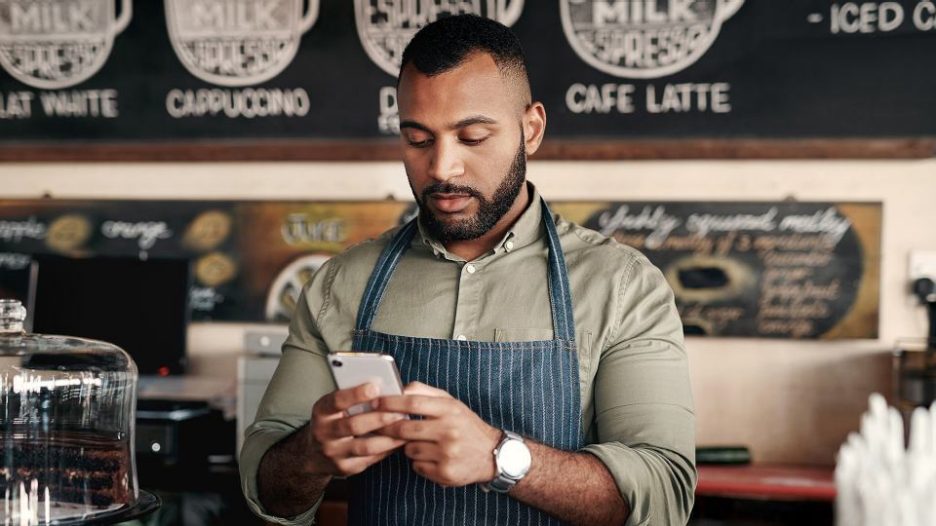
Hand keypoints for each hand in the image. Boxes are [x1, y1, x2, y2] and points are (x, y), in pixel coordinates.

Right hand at [306, 383, 407, 476]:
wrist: (314, 453)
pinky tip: (400, 441)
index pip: (336, 401)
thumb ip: (355, 397)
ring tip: (406, 427)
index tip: (375, 387)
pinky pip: (370, 459)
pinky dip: (387, 449)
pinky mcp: (345, 468)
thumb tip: (392, 389)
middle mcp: (323, 433)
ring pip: (365, 446)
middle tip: (401, 410)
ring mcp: (333, 453)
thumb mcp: (335, 406)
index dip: (355, 394)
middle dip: (380, 418)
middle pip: (353, 425)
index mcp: (321, 412)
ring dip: (389, 437)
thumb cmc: (333, 421)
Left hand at [374, 382, 501, 486]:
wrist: (492, 454)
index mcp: (449, 410)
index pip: (413, 402)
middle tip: (380, 427)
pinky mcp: (446, 472)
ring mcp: (447, 453)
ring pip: (409, 449)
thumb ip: (426, 393)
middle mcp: (449, 431)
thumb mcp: (452, 403)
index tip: (375, 403)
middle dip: (389, 428)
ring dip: (408, 447)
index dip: (391, 402)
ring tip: (422, 444)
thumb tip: (400, 389)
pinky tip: (431, 458)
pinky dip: (419, 462)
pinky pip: (417, 466)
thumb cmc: (466, 425)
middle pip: (406, 428)